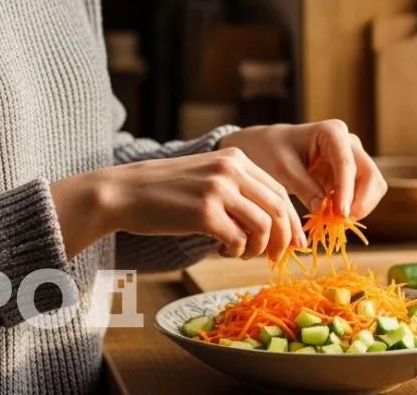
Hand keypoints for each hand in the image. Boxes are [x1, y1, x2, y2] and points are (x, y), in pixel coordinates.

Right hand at [94, 147, 305, 260]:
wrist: (123, 192)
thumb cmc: (165, 191)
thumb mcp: (207, 177)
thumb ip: (238, 190)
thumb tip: (272, 223)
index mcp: (235, 158)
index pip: (279, 191)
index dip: (291, 221)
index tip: (293, 243)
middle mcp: (231, 169)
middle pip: (279, 208)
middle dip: (283, 239)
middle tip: (276, 257)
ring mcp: (218, 190)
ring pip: (264, 226)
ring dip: (257, 248)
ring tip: (238, 252)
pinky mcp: (204, 213)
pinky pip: (238, 241)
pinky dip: (235, 253)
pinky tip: (219, 251)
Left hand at [216, 120, 387, 219]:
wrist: (268, 148)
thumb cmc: (272, 152)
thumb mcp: (282, 168)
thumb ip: (303, 186)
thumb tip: (324, 209)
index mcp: (332, 132)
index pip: (347, 163)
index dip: (347, 190)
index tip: (341, 214)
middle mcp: (349, 143)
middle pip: (370, 174)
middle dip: (362, 201)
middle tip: (342, 222)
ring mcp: (353, 158)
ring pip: (373, 186)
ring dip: (360, 206)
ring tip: (335, 221)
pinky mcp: (350, 176)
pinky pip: (363, 194)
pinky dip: (354, 208)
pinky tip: (334, 217)